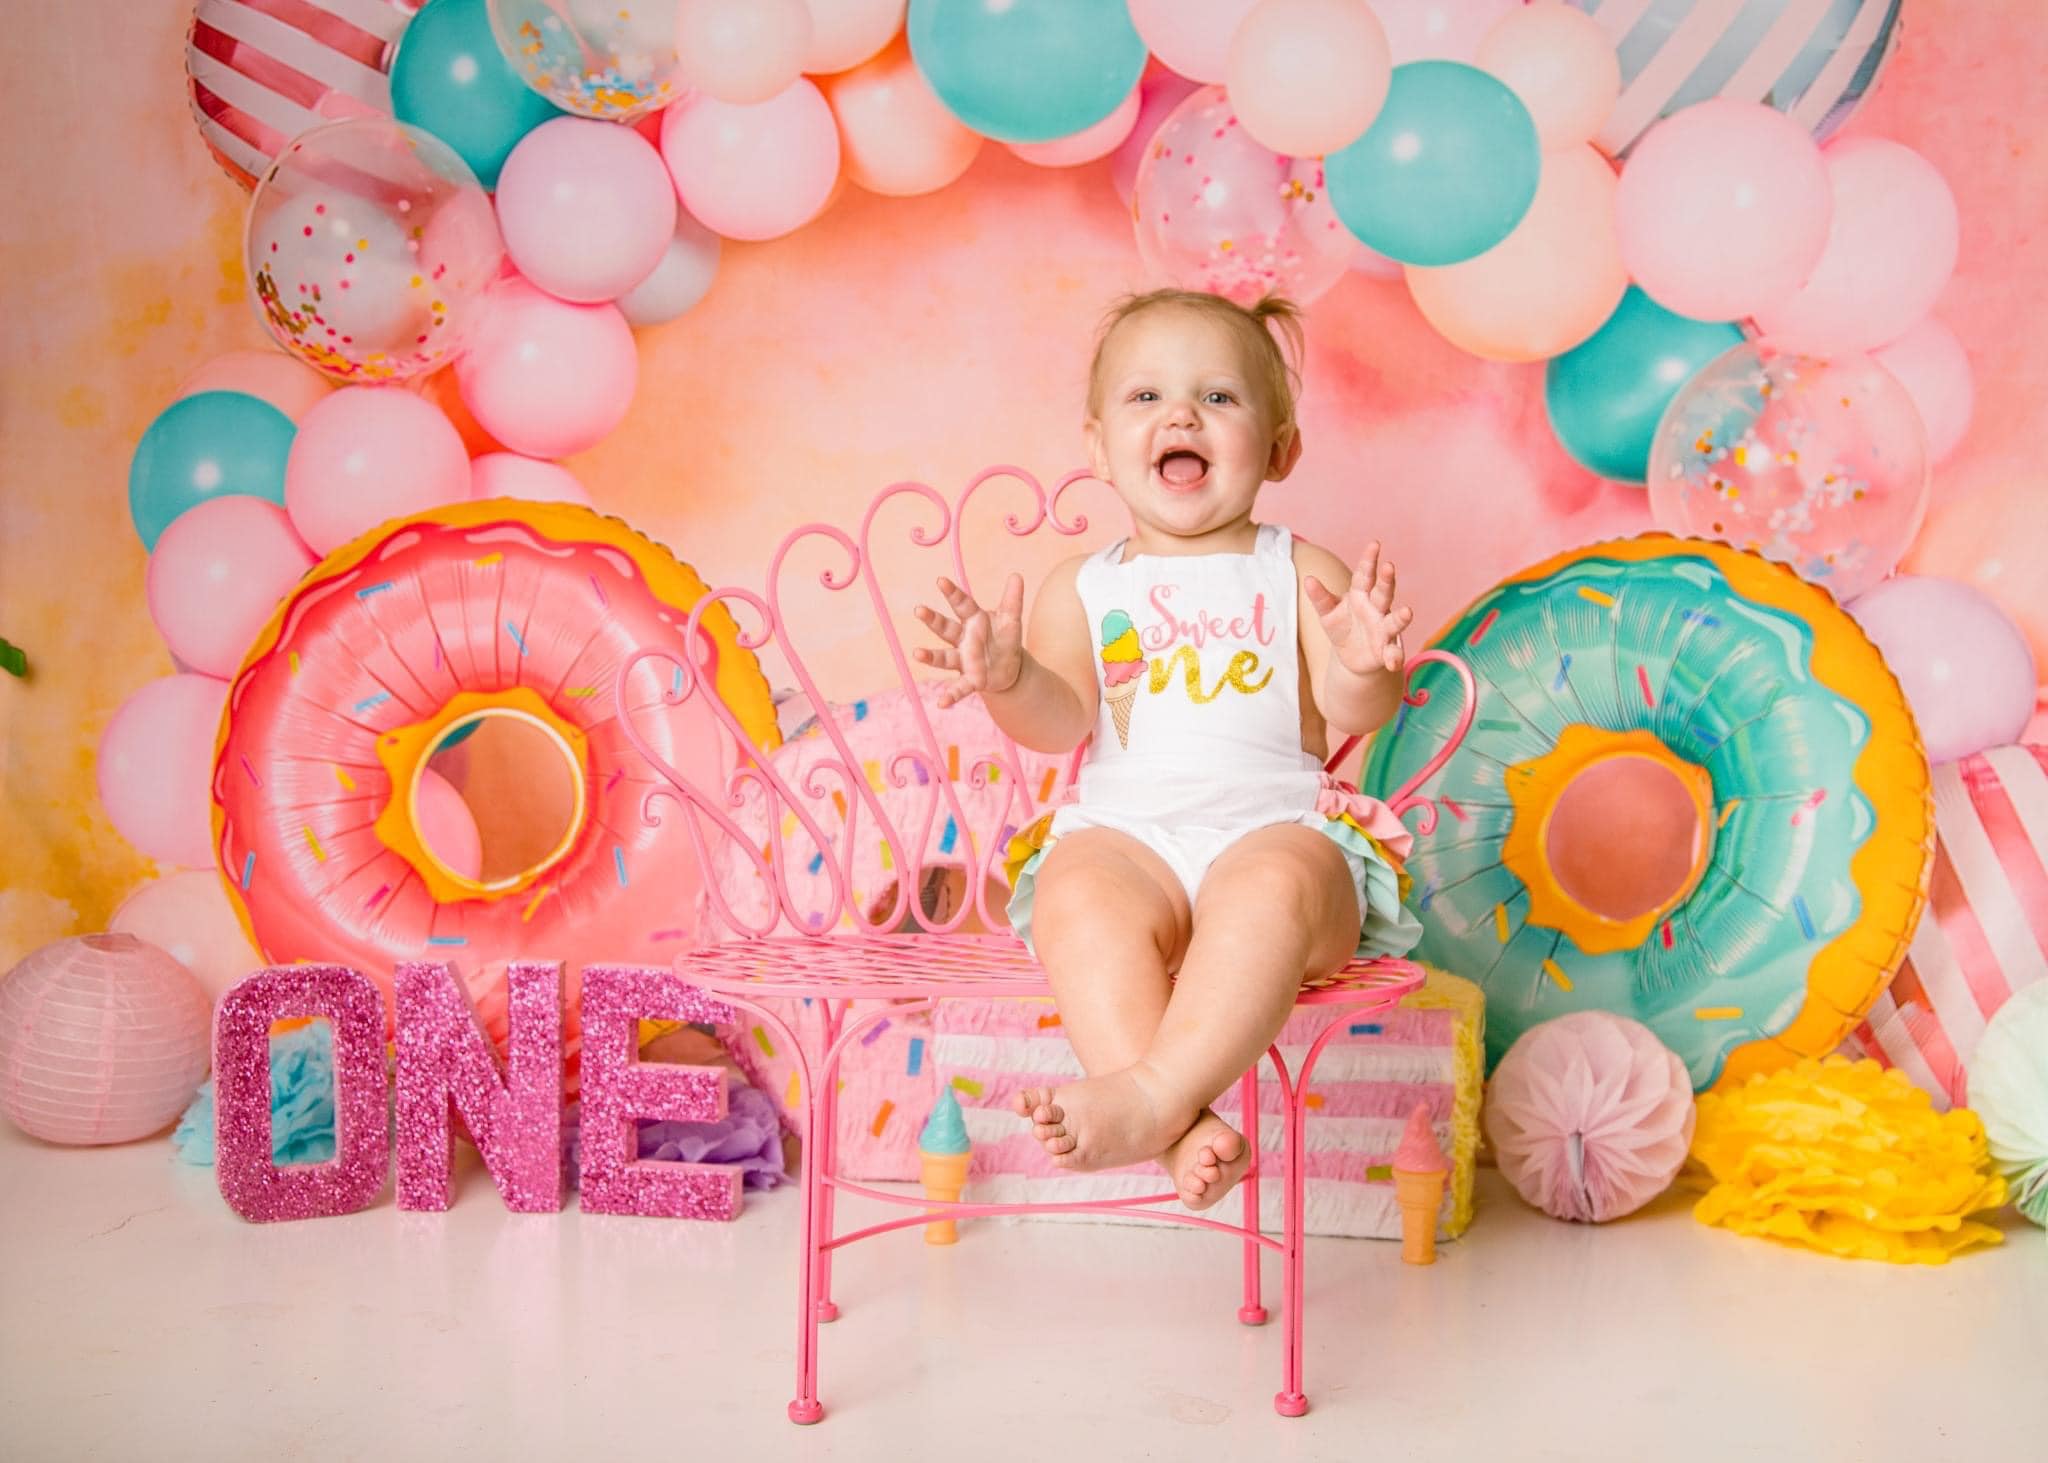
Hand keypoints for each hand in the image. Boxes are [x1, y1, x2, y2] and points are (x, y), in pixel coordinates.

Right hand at [913, 573, 1025, 707]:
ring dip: (930, 656)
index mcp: (974, 620)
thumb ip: (1012, 599)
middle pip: (945, 628)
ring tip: (917, 653)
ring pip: (944, 657)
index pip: (961, 604)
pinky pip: (958, 688)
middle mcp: (963, 639)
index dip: (951, 592)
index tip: (940, 581)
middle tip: (919, 610)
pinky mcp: (971, 680)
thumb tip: (1016, 575)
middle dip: (932, 620)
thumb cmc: (1004, 638)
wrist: (1009, 667)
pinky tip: (941, 704)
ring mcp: (964, 660)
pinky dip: (950, 695)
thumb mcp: (1011, 619)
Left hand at [1306, 541, 1413, 676]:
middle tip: (1389, 566)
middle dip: (1387, 581)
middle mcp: (1377, 609)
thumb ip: (1320, 597)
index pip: (1365, 575)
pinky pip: (1393, 653)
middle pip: (1383, 593)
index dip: (1369, 560)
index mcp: (1361, 595)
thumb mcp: (1327, 613)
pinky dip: (1394, 657)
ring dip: (1401, 617)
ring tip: (1407, 612)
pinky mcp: (1386, 651)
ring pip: (1394, 622)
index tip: (1374, 544)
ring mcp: (1384, 630)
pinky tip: (1393, 662)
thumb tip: (1308, 579)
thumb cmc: (1341, 627)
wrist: (1351, 657)